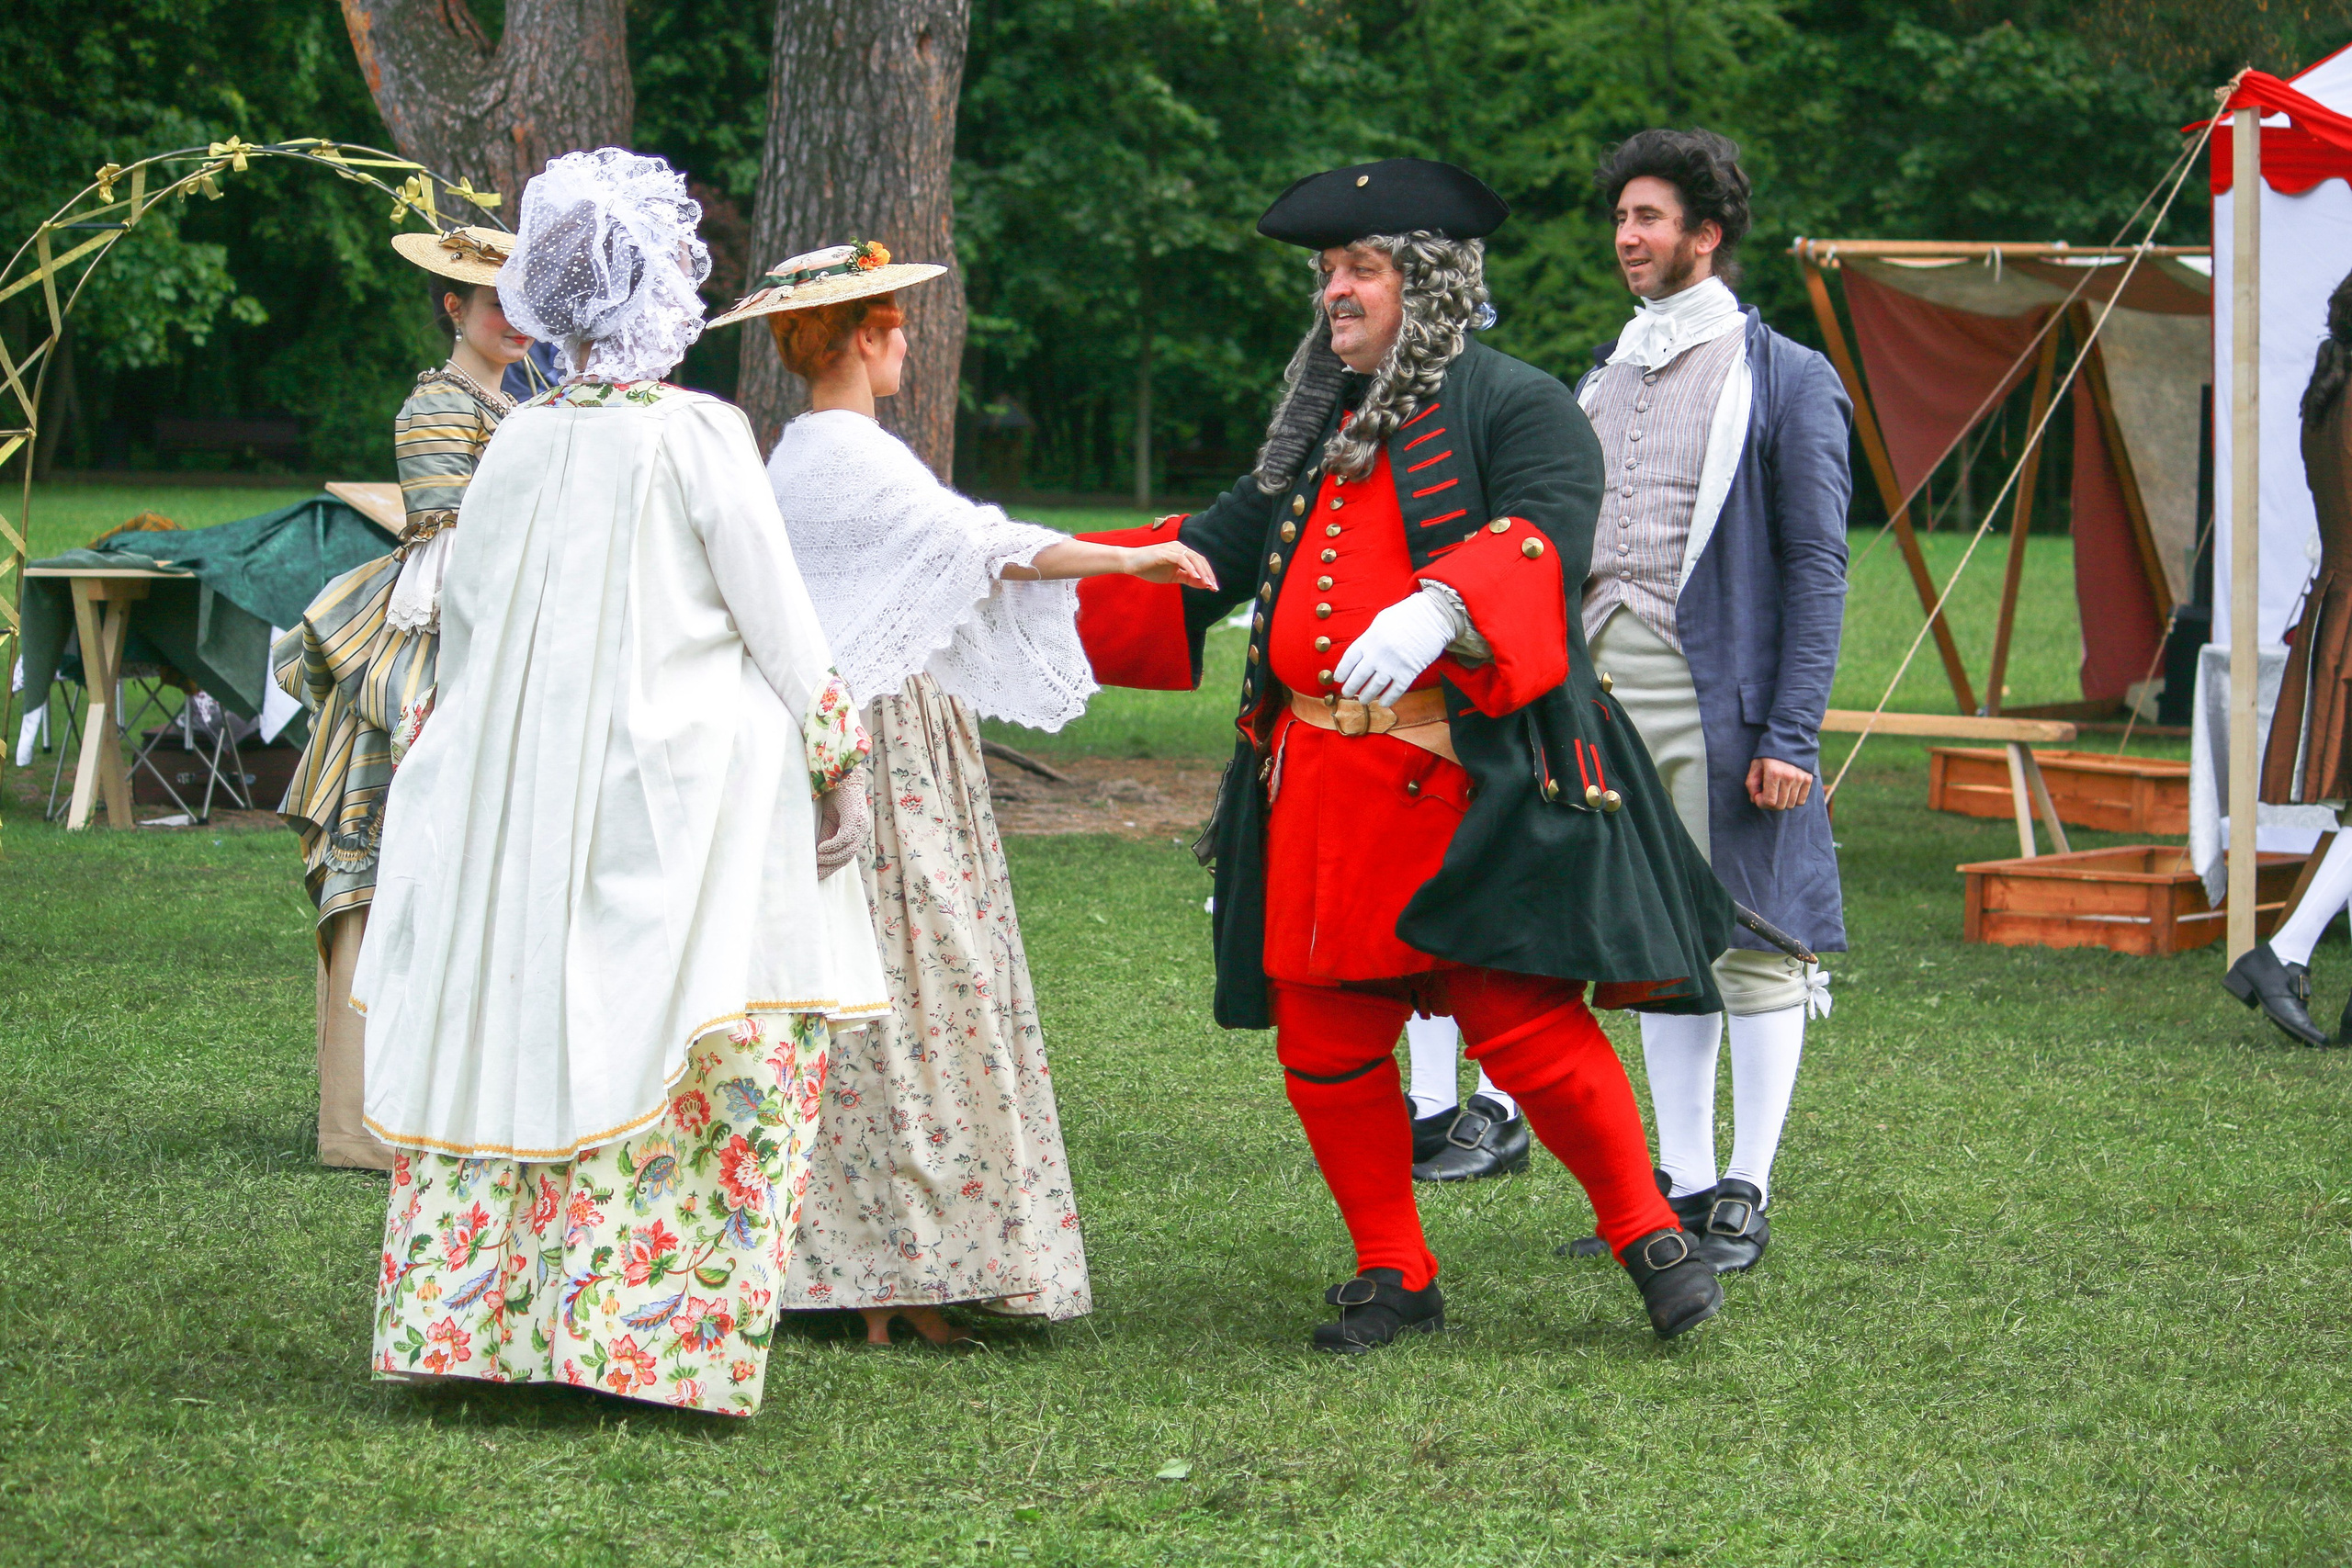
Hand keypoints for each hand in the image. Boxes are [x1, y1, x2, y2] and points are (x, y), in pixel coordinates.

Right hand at [815, 766, 871, 872]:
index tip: (818, 876)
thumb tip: (816, 853)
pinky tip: (821, 849)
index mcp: (856, 832)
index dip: (832, 867)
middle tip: (816, 874)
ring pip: (848, 850)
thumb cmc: (836, 794)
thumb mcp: (830, 819)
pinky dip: (833, 845)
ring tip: (817, 860)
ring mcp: (860, 825)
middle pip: (847, 857)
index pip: (845, 856)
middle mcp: (861, 831)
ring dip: (831, 858)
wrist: (842, 773)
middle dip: (831, 867)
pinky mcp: (855, 818)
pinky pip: (845, 838)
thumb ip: (827, 835)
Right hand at [1123, 540, 1218, 590]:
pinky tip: (1196, 577)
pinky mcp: (1166, 552)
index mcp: (1182, 552)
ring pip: (1193, 559)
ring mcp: (1173, 548)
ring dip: (1202, 572)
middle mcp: (1180, 548)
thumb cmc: (1150, 569)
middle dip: (1208, 574)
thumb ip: (1187, 578)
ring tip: (1207, 583)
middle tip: (1214, 587)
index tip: (1214, 587)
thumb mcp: (1172, 576)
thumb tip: (1204, 584)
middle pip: (1200, 559)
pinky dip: (1190, 568)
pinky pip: (1182, 559)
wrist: (1131, 563)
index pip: (1200, 562)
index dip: (1208, 574)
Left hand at [1333, 591, 1453, 707]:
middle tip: (1347, 693)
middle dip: (1351, 688)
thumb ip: (1370, 637)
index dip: (1342, 671)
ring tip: (1363, 700)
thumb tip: (1362, 653)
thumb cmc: (1407, 614)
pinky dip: (1389, 699)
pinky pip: (1396, 690)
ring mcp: (1393, 664)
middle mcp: (1378, 654)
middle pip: (1359, 676)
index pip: (1349, 659)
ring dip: (1367, 696)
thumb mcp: (1381, 620)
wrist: (1433, 616)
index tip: (1339, 679)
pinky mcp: (1409, 672)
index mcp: (1369, 639)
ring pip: (1375, 687)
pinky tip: (1383, 703)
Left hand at [1747, 756, 1813, 810]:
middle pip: (1780, 805)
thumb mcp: (1755, 765)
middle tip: (1766, 796)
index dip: (1761, 803)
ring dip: (1781, 803)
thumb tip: (1755, 800)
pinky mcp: (1808, 779)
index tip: (1758, 796)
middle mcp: (1789, 777)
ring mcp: (1800, 778)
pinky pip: (1801, 800)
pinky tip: (1786, 793)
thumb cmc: (1768, 754)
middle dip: (1770, 805)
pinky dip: (1793, 801)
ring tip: (1776, 793)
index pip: (1770, 801)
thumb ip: (1751, 783)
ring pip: (1791, 804)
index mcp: (1774, 773)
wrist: (1788, 739)